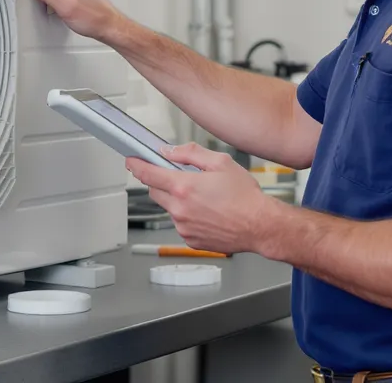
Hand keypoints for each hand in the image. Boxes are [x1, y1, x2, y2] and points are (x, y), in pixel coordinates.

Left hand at [126, 143, 273, 255]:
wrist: (260, 226)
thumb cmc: (245, 197)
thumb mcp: (220, 163)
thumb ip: (190, 154)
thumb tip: (170, 151)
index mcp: (184, 187)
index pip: (148, 174)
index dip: (136, 166)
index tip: (131, 162)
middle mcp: (180, 209)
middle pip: (155, 191)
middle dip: (162, 183)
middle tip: (182, 179)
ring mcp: (183, 227)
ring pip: (169, 208)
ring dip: (178, 201)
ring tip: (206, 199)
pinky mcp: (190, 240)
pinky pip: (181, 224)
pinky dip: (188, 217)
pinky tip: (208, 213)